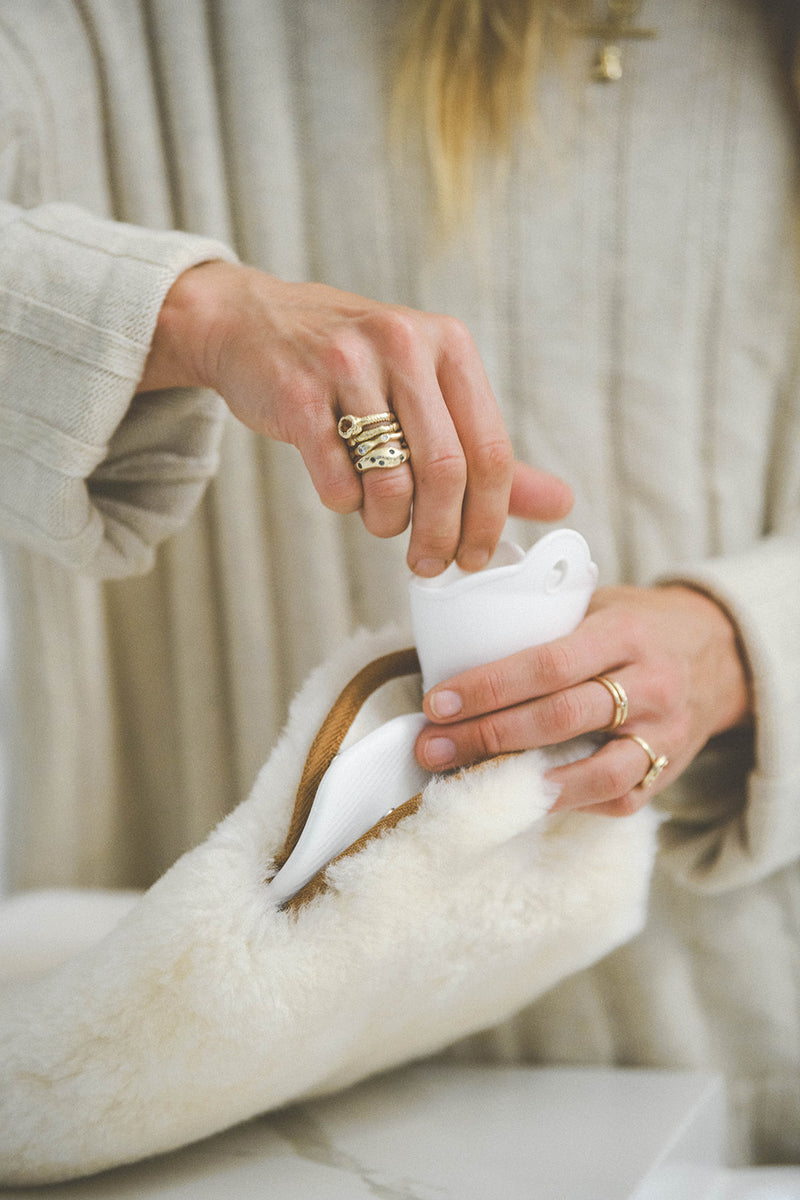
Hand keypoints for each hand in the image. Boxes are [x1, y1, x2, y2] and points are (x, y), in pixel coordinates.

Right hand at [139, 261, 572, 574]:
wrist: (253, 325)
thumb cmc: (352, 369)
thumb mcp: (427, 391)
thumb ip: (485, 450)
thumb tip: (561, 503)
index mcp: (449, 345)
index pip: (491, 450)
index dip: (490, 518)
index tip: (477, 558)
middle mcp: (404, 345)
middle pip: (446, 471)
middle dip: (442, 536)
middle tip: (430, 565)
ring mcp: (347, 364)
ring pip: (391, 481)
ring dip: (388, 522)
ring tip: (380, 519)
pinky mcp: (298, 393)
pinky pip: (336, 480)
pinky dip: (344, 504)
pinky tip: (342, 489)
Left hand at [415, 584, 751, 814]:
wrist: (721, 653)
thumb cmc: (638, 625)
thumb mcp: (600, 604)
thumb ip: (545, 624)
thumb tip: (452, 650)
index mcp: (624, 633)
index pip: (549, 664)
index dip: (489, 687)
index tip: (438, 702)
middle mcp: (651, 685)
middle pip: (561, 719)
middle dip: (487, 736)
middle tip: (432, 747)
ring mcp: (664, 735)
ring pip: (595, 771)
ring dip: (525, 783)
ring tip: (469, 784)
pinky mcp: (669, 772)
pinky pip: (618, 799)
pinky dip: (568, 804)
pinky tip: (522, 800)